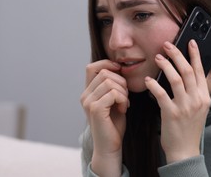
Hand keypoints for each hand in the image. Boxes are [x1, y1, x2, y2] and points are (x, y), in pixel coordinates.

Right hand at [80, 60, 128, 175]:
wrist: (110, 147)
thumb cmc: (113, 124)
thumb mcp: (113, 100)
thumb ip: (112, 86)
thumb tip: (118, 67)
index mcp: (88, 92)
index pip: (92, 67)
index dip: (107, 64)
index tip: (120, 73)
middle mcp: (85, 95)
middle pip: (104, 73)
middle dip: (121, 81)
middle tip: (125, 96)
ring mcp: (88, 102)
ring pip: (110, 82)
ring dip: (123, 91)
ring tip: (124, 103)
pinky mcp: (95, 109)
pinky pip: (113, 93)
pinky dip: (122, 99)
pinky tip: (123, 109)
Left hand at [145, 40, 210, 163]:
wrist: (185, 151)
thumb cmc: (189, 128)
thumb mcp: (198, 108)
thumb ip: (194, 92)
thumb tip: (185, 74)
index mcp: (204, 97)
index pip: (201, 71)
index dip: (195, 55)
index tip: (190, 42)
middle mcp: (197, 100)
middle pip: (188, 71)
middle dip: (178, 55)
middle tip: (167, 45)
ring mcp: (185, 107)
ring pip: (176, 79)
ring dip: (166, 66)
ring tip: (158, 57)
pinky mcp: (171, 114)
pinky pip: (161, 95)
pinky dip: (154, 85)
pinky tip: (147, 80)